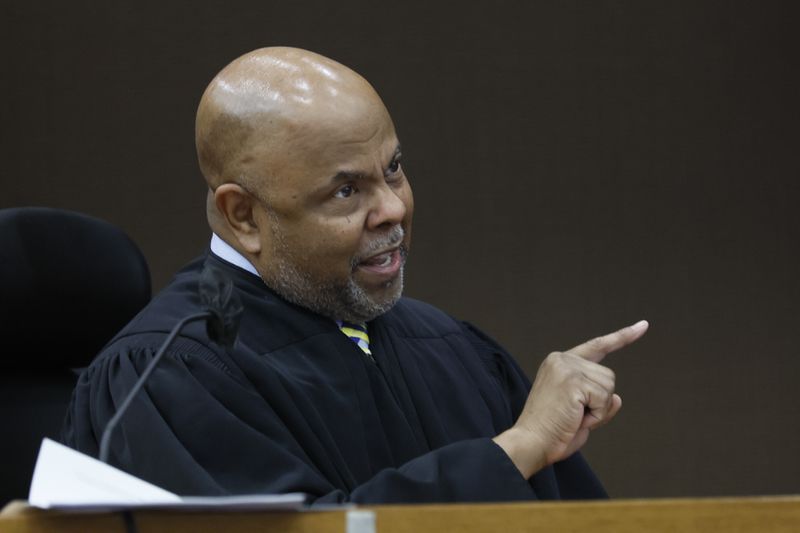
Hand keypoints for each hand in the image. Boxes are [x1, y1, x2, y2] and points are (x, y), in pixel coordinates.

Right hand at [493, 320, 648, 478]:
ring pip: (609, 386)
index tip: (643, 326)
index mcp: (559, 363)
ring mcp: (566, 367)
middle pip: (608, 376)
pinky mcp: (572, 380)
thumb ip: (598, 401)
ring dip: (598, 409)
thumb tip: (617, 398)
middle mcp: (561, 359)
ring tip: (574, 417)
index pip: (597, 346)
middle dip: (600, 402)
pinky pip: (604, 398)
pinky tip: (576, 418)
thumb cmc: (553, 432)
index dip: (622, 337)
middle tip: (574, 415)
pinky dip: (596, 415)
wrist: (532, 443)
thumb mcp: (579, 413)